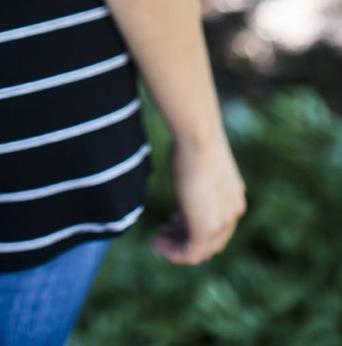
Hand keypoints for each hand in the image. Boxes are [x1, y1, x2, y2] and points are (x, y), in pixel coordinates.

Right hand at [149, 131, 246, 264]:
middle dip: (185, 238)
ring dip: (177, 247)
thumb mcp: (199, 163)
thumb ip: (197, 175)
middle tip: (163, 232)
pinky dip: (174, 253)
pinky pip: (191, 253)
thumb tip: (184, 165)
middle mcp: (232, 212)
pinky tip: (157, 244)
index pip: (217, 224)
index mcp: (233, 196)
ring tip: (157, 240)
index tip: (172, 220)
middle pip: (211, 240)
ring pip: (201, 249)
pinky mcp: (206, 229)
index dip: (194, 224)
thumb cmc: (194, 140)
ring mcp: (221, 223)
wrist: (198, 138)